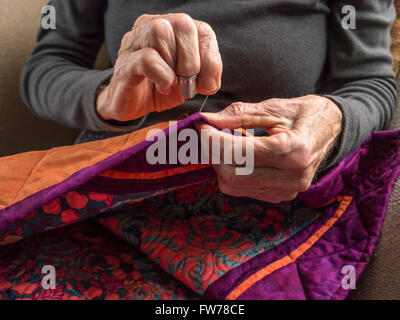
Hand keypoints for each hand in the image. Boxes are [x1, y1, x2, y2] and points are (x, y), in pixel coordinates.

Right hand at [97, 13, 222, 121]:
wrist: (131, 105)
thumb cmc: (160, 88)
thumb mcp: (189, 82)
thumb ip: (204, 76)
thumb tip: (210, 82)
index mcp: (172, 28)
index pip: (202, 28)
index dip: (211, 57)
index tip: (209, 84)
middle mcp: (151, 26)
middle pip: (183, 23)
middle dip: (194, 59)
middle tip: (191, 83)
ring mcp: (134, 42)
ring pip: (161, 32)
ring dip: (176, 64)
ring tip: (174, 84)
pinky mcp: (124, 63)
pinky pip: (147, 59)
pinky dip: (163, 76)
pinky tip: (163, 87)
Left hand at [196, 95, 342, 202]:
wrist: (333, 129)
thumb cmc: (304, 114)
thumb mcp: (273, 107)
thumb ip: (237, 115)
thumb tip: (205, 120)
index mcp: (294, 150)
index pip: (239, 153)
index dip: (212, 140)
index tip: (201, 125)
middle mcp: (293, 177)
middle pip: (231, 176)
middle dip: (213, 154)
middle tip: (210, 133)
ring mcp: (288, 191)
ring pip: (233, 186)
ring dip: (221, 163)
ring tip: (229, 142)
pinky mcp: (281, 196)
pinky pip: (243, 189)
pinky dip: (234, 172)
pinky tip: (242, 156)